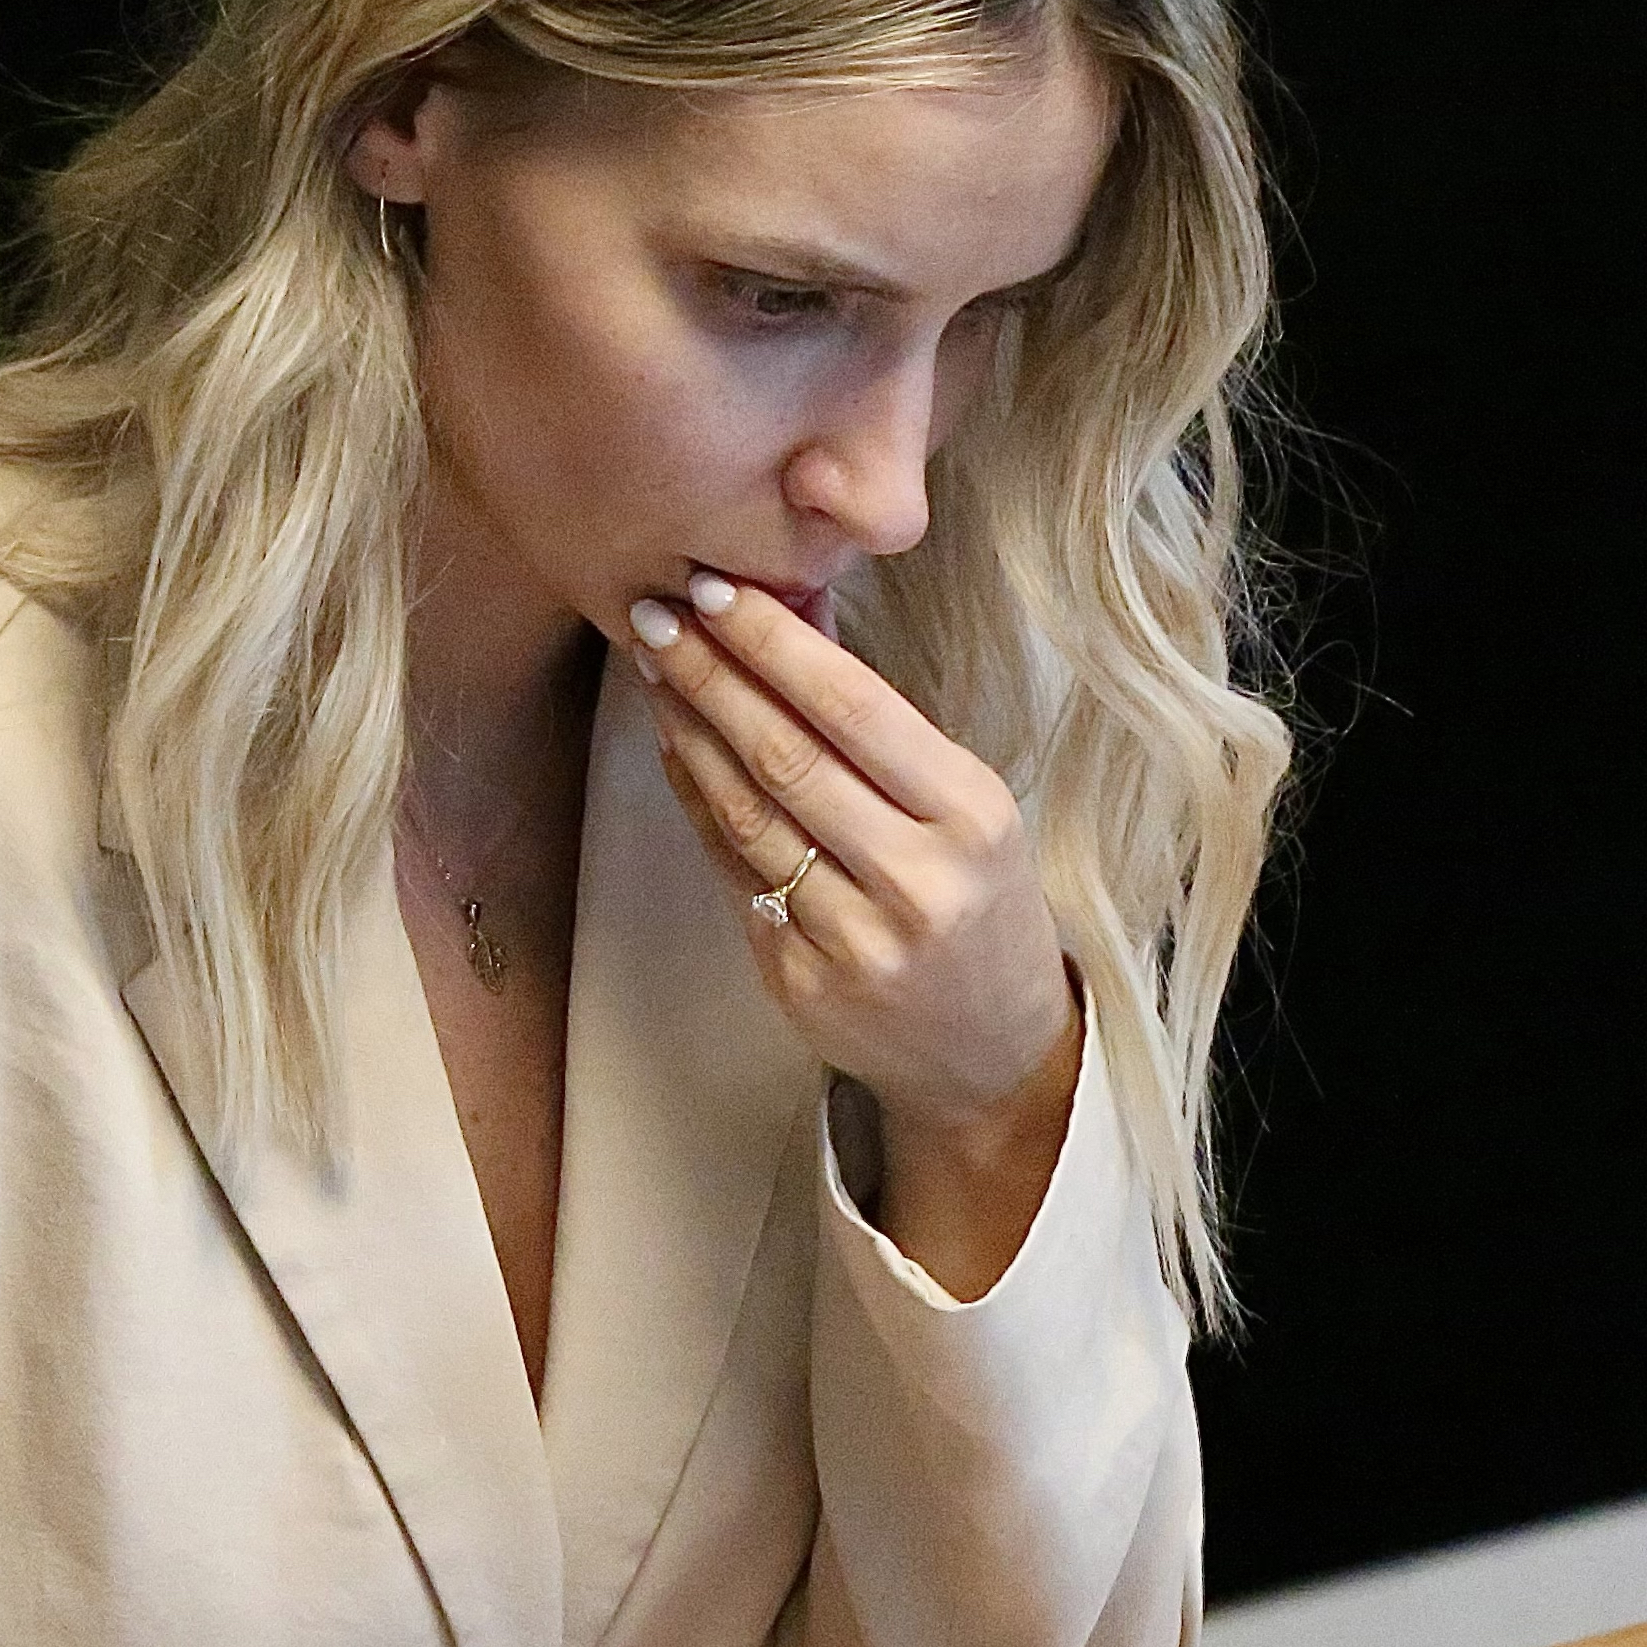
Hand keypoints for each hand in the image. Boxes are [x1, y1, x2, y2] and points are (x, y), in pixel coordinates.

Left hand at [627, 572, 1082, 1292]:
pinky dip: (699, 805)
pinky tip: (675, 751)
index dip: (774, 646)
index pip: (855, 711)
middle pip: (787, 757)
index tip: (717, 592)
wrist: (991, 1054)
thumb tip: (798, 612)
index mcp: (973, 819)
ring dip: (690, 733)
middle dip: (712, 676)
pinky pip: (736, 874)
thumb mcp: (968, 808)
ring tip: (655, 671)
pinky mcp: (801, 983)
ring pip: (749, 815)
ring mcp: (854, 940)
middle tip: (656, 614)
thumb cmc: (982, 905)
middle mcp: (917, 882)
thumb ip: (882, 725)